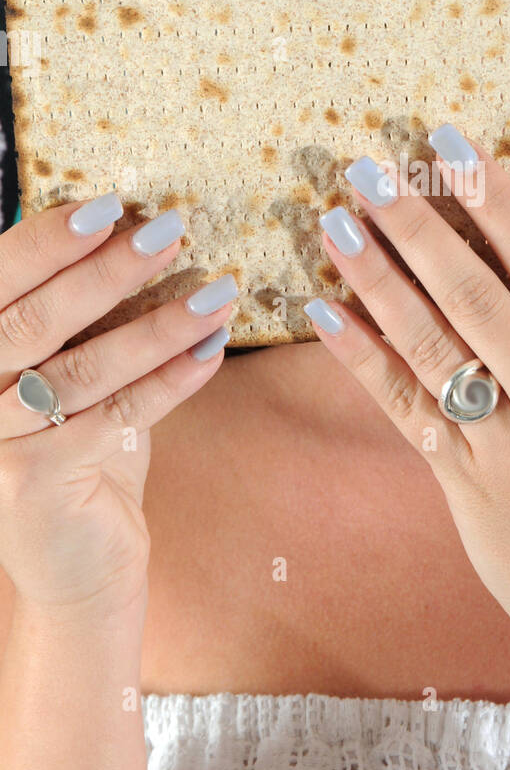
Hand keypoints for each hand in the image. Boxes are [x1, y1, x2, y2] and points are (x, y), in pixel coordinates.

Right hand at [0, 194, 234, 617]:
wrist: (74, 567)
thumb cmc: (79, 454)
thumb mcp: (69, 373)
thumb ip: (81, 317)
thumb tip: (133, 229)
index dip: (49, 239)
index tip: (112, 203)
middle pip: (34, 320)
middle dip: (107, 270)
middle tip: (171, 231)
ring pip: (81, 369)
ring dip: (157, 325)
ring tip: (216, 292)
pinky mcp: (35, 483)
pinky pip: (115, 417)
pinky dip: (169, 380)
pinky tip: (211, 351)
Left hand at [305, 126, 509, 678]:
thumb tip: (504, 259)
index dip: (496, 197)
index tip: (451, 141)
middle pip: (477, 293)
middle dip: (416, 223)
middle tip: (367, 167)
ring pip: (431, 344)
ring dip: (378, 278)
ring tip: (336, 223)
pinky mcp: (465, 485)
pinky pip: (406, 405)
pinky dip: (363, 355)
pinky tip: (326, 310)